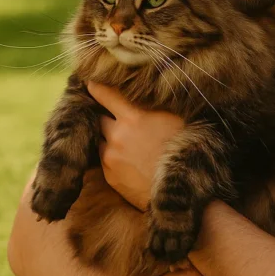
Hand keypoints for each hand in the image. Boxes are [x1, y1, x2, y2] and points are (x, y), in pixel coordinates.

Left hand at [87, 82, 183, 210]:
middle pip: (100, 118)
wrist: (179, 193)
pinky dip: (111, 157)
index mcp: (134, 118)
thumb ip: (154, 107)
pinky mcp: (109, 175)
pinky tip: (128, 161)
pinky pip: (104, 159)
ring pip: (101, 140)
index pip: (106, 94)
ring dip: (108, 139)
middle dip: (106, 117)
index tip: (89, 82)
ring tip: (124, 143)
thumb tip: (146, 91)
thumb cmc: (185, 152)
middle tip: (114, 118)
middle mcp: (118, 135)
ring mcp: (110, 156)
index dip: (96, 87)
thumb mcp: (175, 121)